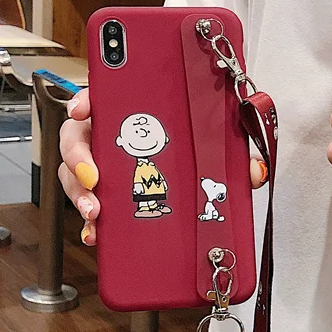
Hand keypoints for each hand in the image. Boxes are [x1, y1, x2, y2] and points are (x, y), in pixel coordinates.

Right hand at [58, 89, 268, 246]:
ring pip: (76, 175)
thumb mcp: (220, 150)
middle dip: (78, 158)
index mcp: (133, 114)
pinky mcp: (106, 197)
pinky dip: (90, 224)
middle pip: (78, 139)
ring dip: (80, 193)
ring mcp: (104, 167)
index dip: (86, 100)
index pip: (102, 97)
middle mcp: (112, 137)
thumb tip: (255, 172)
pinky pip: (88, 207)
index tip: (84, 110)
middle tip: (95, 177)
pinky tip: (97, 235)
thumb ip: (237, 156)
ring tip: (96, 213)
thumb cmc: (201, 154)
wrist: (200, 189)